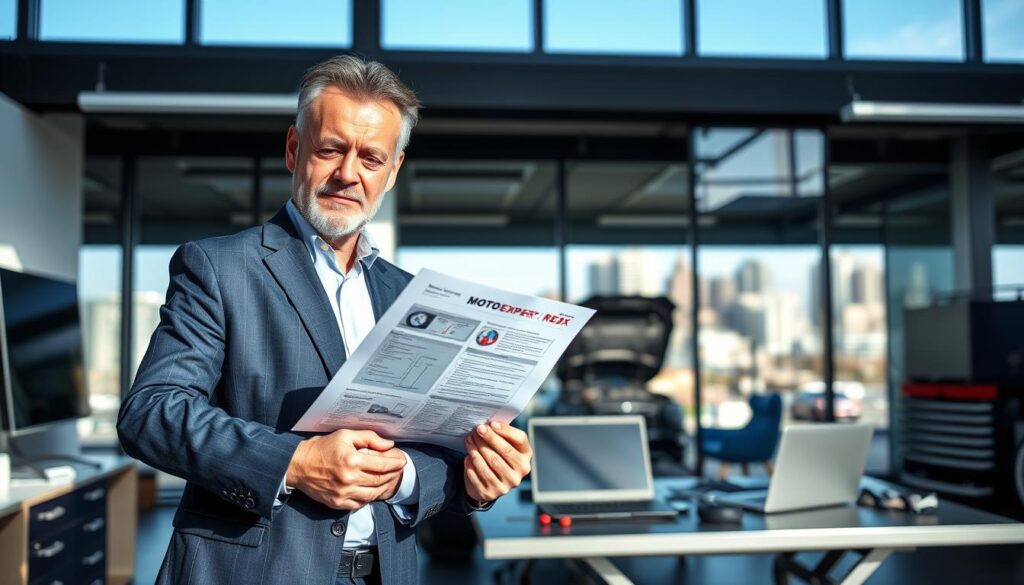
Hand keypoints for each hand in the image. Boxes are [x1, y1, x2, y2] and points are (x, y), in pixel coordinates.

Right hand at [286, 429, 406, 509]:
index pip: (382, 465)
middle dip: (392, 474)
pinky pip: (360, 504)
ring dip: (384, 487)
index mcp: (352, 461)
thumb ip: (369, 438)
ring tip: (388, 479)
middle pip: (380, 480)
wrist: (297, 465)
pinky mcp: (337, 503)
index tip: (402, 460)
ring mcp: (343, 494)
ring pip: (373, 494)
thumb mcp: (345, 435)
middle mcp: (349, 479)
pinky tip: (372, 490)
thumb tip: (388, 445)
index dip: (396, 463)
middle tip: (397, 469)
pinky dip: (369, 498)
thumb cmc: (321, 448)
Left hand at [463, 421, 531, 503]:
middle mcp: (520, 472)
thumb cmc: (497, 457)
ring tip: (469, 440)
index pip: (520, 440)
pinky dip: (471, 465)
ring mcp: (507, 485)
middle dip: (489, 438)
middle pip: (504, 451)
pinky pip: (479, 475)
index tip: (492, 424)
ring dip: (477, 449)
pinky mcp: (491, 493)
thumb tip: (488, 424)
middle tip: (477, 429)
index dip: (506, 431)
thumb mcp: (505, 446)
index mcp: (526, 457)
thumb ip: (501, 435)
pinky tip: (467, 457)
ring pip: (490, 463)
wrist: (489, 484)